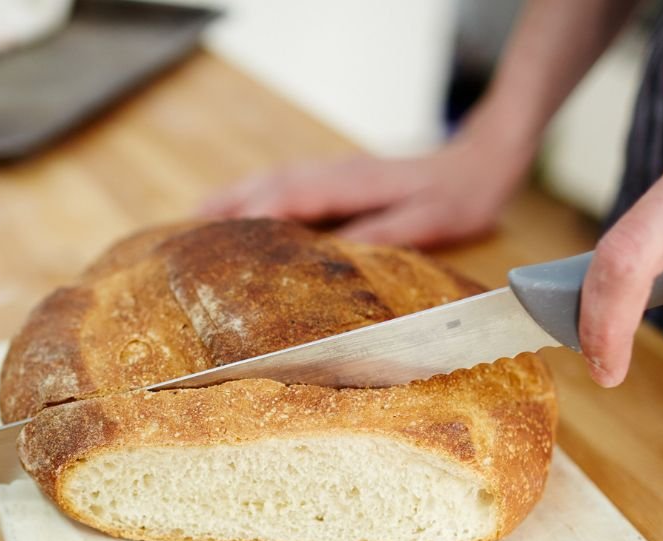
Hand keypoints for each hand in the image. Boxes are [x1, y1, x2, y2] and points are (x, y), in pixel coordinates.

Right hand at [197, 136, 531, 247]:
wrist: (481, 162)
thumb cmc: (457, 197)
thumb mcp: (427, 221)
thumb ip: (381, 235)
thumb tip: (336, 256)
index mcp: (349, 184)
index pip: (287, 199)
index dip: (250, 219)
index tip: (216, 245)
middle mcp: (333, 174)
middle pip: (265, 186)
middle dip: (223, 208)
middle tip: (181, 234)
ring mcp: (332, 174)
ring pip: (270, 183)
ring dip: (232, 200)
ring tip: (193, 224)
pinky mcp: (337, 182)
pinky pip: (284, 187)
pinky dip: (253, 199)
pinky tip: (241, 215)